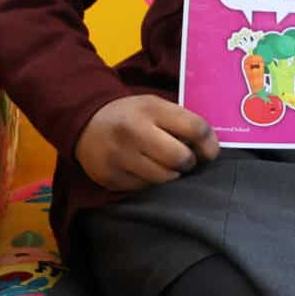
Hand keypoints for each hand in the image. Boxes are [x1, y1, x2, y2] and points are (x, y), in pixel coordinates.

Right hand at [74, 95, 219, 191]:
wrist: (85, 123)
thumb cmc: (130, 116)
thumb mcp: (155, 106)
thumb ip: (181, 122)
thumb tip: (209, 149)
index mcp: (151, 109)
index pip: (195, 128)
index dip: (209, 144)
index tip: (209, 152)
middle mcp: (134, 131)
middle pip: (181, 158)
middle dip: (188, 162)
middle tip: (182, 159)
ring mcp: (120, 156)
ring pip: (164, 178)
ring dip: (170, 174)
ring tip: (162, 164)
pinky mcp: (110, 178)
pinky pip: (145, 189)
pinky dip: (149, 182)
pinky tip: (142, 170)